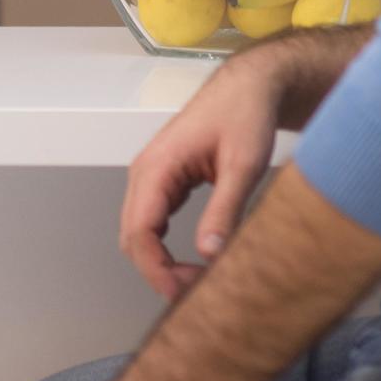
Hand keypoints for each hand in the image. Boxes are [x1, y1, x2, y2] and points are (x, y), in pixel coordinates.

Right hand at [119, 56, 282, 298]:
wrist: (248, 87)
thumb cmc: (244, 114)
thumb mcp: (243, 164)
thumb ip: (225, 209)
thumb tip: (209, 253)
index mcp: (157, 166)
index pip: (139, 232)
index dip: (156, 269)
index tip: (184, 292)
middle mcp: (145, 172)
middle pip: (132, 237)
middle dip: (157, 271)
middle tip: (196, 292)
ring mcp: (151, 176)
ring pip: (138, 232)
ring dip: (159, 261)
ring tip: (195, 280)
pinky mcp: (164, 181)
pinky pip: (151, 222)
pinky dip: (163, 247)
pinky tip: (191, 260)